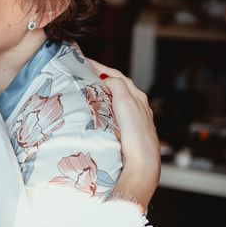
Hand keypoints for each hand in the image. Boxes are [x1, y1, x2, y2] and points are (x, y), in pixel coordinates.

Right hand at [88, 60, 159, 210]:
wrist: (142, 164)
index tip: (84, 61)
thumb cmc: (135, 134)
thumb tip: (106, 80)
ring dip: (103, 92)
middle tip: (83, 73)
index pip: (116, 75)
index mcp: (137, 96)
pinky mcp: (130, 132)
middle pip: (117, 85)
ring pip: (117, 99)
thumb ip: (116, 85)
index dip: (100, 67)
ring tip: (87, 90)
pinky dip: (106, 106)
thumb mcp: (126, 102)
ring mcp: (135, 119)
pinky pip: (116, 112)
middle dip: (101, 77)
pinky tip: (98, 111)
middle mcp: (139, 106)